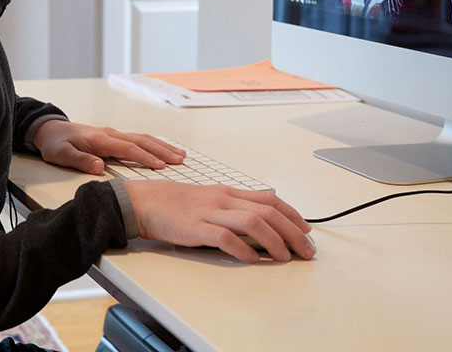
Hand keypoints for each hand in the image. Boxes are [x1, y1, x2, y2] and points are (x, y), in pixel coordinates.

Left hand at [32, 120, 184, 174]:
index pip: (127, 148)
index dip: (145, 157)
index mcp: (99, 139)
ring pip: (142, 138)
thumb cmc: (55, 143)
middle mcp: (109, 134)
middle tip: (180, 159)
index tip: (161, 166)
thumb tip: (99, 166)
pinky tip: (162, 149)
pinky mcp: (112, 137)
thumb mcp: (61, 154)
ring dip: (161, 146)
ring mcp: (112, 134)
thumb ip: (80, 160)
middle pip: (141, 141)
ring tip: (179, 155)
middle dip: (161, 150)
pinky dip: (153, 144)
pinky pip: (137, 139)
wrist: (48, 129)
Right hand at [125, 180, 314, 262]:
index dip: (293, 215)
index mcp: (228, 192)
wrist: (144, 201)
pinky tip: (251, 259)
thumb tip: (259, 222)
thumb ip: (232, 207)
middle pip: (268, 212)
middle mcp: (223, 200)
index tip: (306, 230)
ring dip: (274, 241)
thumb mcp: (209, 199)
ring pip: (253, 222)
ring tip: (285, 257)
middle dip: (293, 232)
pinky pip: (225, 237)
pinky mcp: (196, 228)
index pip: (270, 200)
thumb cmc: (175, 203)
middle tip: (306, 250)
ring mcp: (210, 213)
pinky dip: (242, 249)